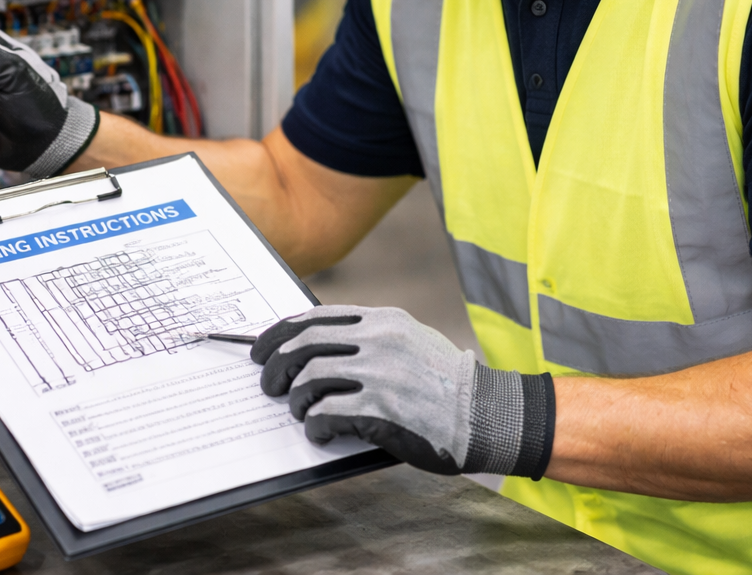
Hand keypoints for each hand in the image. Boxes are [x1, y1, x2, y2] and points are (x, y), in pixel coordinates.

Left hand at [251, 304, 553, 477]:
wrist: (487, 415)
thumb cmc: (445, 384)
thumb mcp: (410, 341)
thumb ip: (371, 338)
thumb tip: (319, 348)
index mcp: (383, 320)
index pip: (316, 317)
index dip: (281, 332)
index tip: (264, 347)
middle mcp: (378, 340)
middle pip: (305, 343)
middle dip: (277, 363)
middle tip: (268, 383)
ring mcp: (380, 373)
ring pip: (310, 377)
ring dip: (295, 398)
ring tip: (298, 412)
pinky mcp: (381, 410)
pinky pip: (327, 413)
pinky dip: (314, 425)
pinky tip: (318, 432)